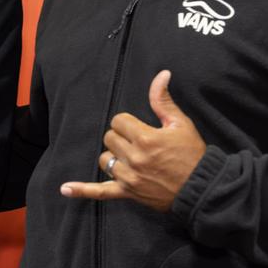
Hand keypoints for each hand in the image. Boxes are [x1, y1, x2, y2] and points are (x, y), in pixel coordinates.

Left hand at [60, 70, 205, 211]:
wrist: (202, 189)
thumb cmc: (193, 155)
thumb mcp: (180, 124)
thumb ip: (163, 100)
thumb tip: (161, 74)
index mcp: (146, 138)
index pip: (118, 121)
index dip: (128, 123)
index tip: (141, 128)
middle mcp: (135, 158)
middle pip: (109, 138)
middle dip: (121, 138)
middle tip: (140, 143)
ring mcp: (129, 177)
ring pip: (105, 159)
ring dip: (114, 157)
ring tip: (132, 159)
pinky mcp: (128, 193)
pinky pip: (100, 192)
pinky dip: (82, 190)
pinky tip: (65, 189)